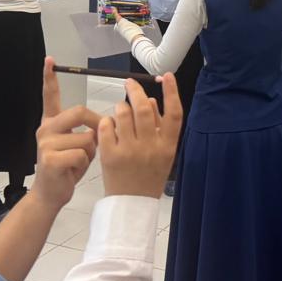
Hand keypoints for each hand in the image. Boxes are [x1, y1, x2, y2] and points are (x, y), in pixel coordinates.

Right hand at [29, 58, 100, 210]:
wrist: (50, 194)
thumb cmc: (67, 167)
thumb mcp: (77, 143)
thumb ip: (86, 128)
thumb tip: (106, 120)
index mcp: (51, 123)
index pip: (50, 95)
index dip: (49, 77)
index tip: (49, 60)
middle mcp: (45, 129)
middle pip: (79, 112)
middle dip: (96, 124)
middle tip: (97, 138)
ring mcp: (45, 144)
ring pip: (86, 137)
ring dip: (90, 151)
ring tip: (78, 161)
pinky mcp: (49, 159)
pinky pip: (81, 153)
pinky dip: (84, 164)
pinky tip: (73, 170)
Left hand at [98, 76, 183, 197]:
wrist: (131, 204)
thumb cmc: (149, 175)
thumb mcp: (163, 154)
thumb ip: (159, 127)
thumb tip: (151, 100)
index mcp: (168, 146)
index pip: (175, 114)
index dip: (172, 92)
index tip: (167, 76)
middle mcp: (151, 147)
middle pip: (144, 108)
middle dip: (135, 91)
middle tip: (129, 83)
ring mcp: (130, 151)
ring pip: (123, 113)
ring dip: (120, 107)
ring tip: (120, 112)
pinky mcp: (110, 155)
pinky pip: (106, 126)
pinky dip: (106, 122)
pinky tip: (109, 127)